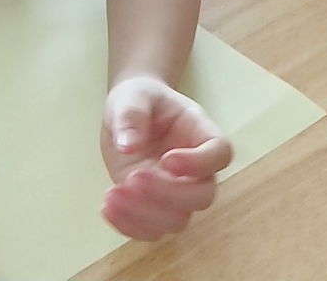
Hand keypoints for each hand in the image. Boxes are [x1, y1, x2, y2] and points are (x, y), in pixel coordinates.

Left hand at [100, 76, 231, 241]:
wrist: (129, 114)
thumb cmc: (141, 99)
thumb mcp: (133, 96)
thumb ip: (132, 115)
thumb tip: (129, 145)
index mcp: (202, 134)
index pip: (219, 154)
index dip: (199, 163)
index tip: (167, 159)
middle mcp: (196, 169)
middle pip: (202, 196)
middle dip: (167, 194)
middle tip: (133, 177)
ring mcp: (176, 192)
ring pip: (177, 220)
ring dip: (144, 215)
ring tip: (112, 194)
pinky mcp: (153, 207)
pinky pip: (151, 231)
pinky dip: (129, 227)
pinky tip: (107, 207)